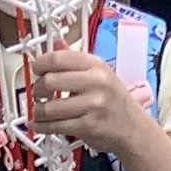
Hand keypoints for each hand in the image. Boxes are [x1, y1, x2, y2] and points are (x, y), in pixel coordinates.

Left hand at [27, 41, 161, 163]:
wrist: (133, 128)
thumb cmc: (113, 100)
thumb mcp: (99, 73)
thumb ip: (75, 60)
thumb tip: (56, 42)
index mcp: (96, 64)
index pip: (58, 58)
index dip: (40, 64)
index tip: (36, 70)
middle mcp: (96, 82)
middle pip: (50, 81)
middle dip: (37, 89)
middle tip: (39, 93)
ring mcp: (93, 105)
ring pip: (49, 107)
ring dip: (37, 111)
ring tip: (39, 111)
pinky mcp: (88, 126)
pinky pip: (55, 126)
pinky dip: (42, 127)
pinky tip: (40, 125)